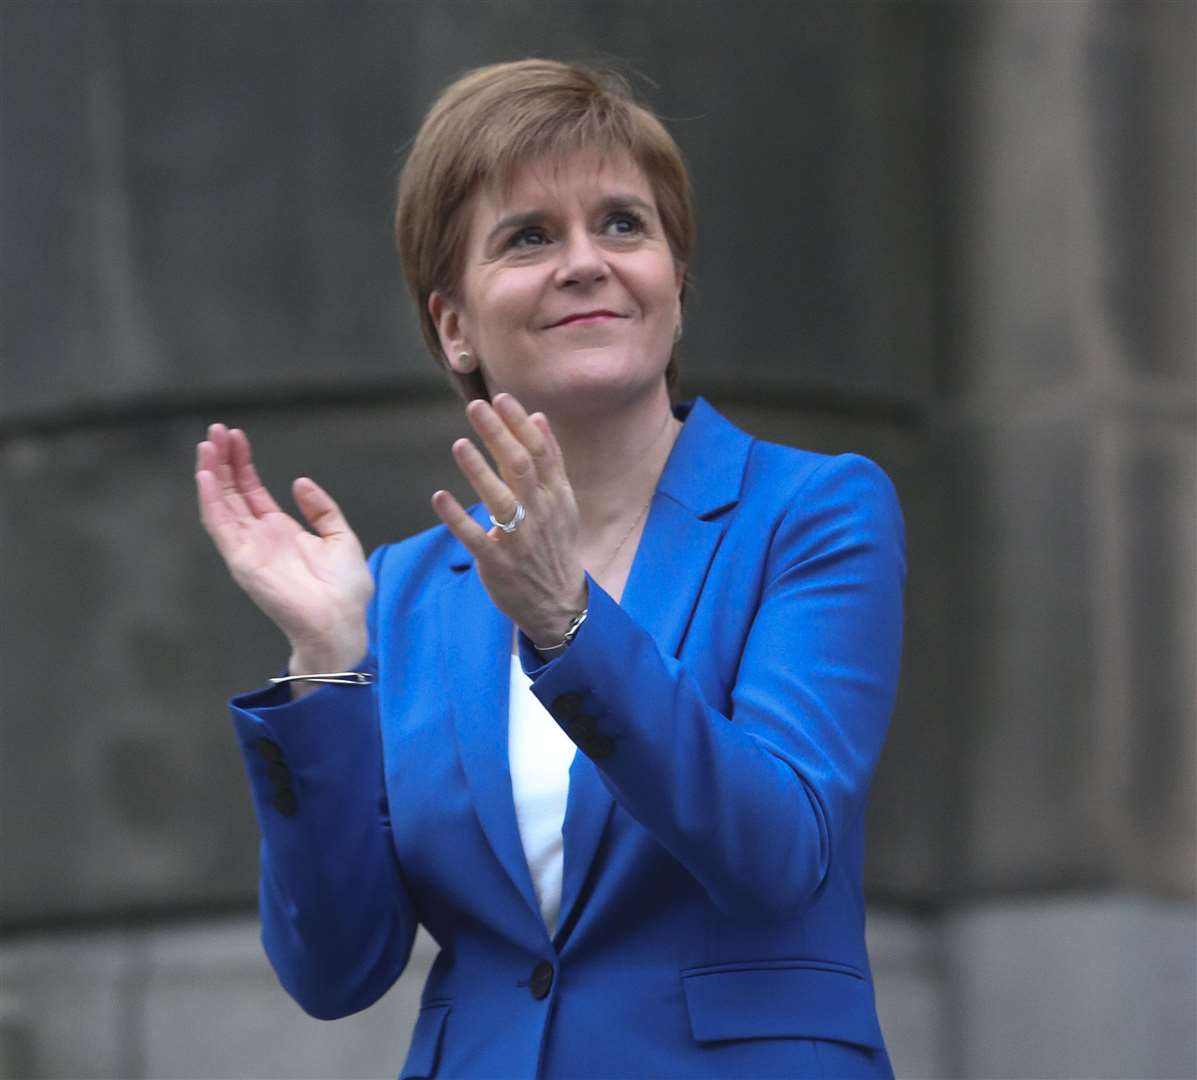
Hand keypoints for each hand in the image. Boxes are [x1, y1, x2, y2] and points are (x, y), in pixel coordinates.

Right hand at [195, 424, 372, 672]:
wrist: (341, 622)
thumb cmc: (345, 590)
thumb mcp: (340, 538)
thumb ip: (321, 509)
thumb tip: (300, 482)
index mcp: (281, 531)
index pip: (252, 491)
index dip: (242, 463)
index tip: (235, 435)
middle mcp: (259, 537)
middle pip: (232, 492)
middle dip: (223, 460)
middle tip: (216, 429)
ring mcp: (248, 548)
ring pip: (221, 504)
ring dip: (211, 473)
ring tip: (207, 443)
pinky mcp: (242, 561)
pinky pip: (220, 526)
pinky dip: (211, 500)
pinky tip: (206, 474)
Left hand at [431, 394, 586, 647]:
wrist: (558, 601)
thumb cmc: (553, 544)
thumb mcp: (561, 501)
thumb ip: (551, 460)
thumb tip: (538, 417)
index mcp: (555, 495)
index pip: (540, 452)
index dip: (520, 424)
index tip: (500, 398)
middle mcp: (540, 513)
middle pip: (521, 468)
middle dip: (499, 436)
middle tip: (476, 406)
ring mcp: (519, 540)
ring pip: (500, 501)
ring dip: (479, 472)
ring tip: (459, 444)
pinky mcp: (498, 563)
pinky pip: (476, 538)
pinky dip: (457, 518)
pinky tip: (439, 497)